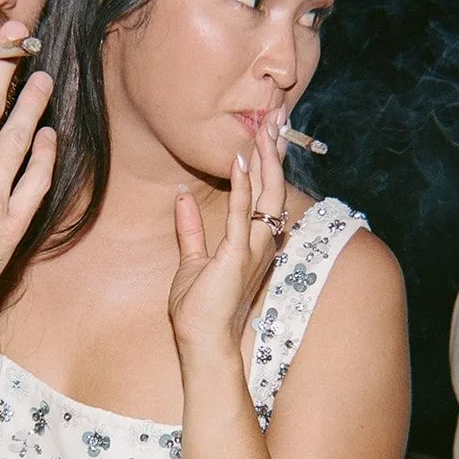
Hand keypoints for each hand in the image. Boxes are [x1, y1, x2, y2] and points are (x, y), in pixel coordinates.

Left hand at [168, 116, 286, 356]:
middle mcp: (261, 243)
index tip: (266, 130)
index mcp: (253, 243)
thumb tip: (181, 197)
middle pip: (274, 186)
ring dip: (267, 158)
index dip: (267, 161)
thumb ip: (190, 229)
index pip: (266, 193)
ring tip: (266, 125)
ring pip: (268, 194)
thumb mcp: (192, 261)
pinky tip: (240, 159)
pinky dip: (242, 184)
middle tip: (277, 114)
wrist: (202, 344)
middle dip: (275, 149)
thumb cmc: (200, 311)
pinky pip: (242, 213)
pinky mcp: (236, 256)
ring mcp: (253, 249)